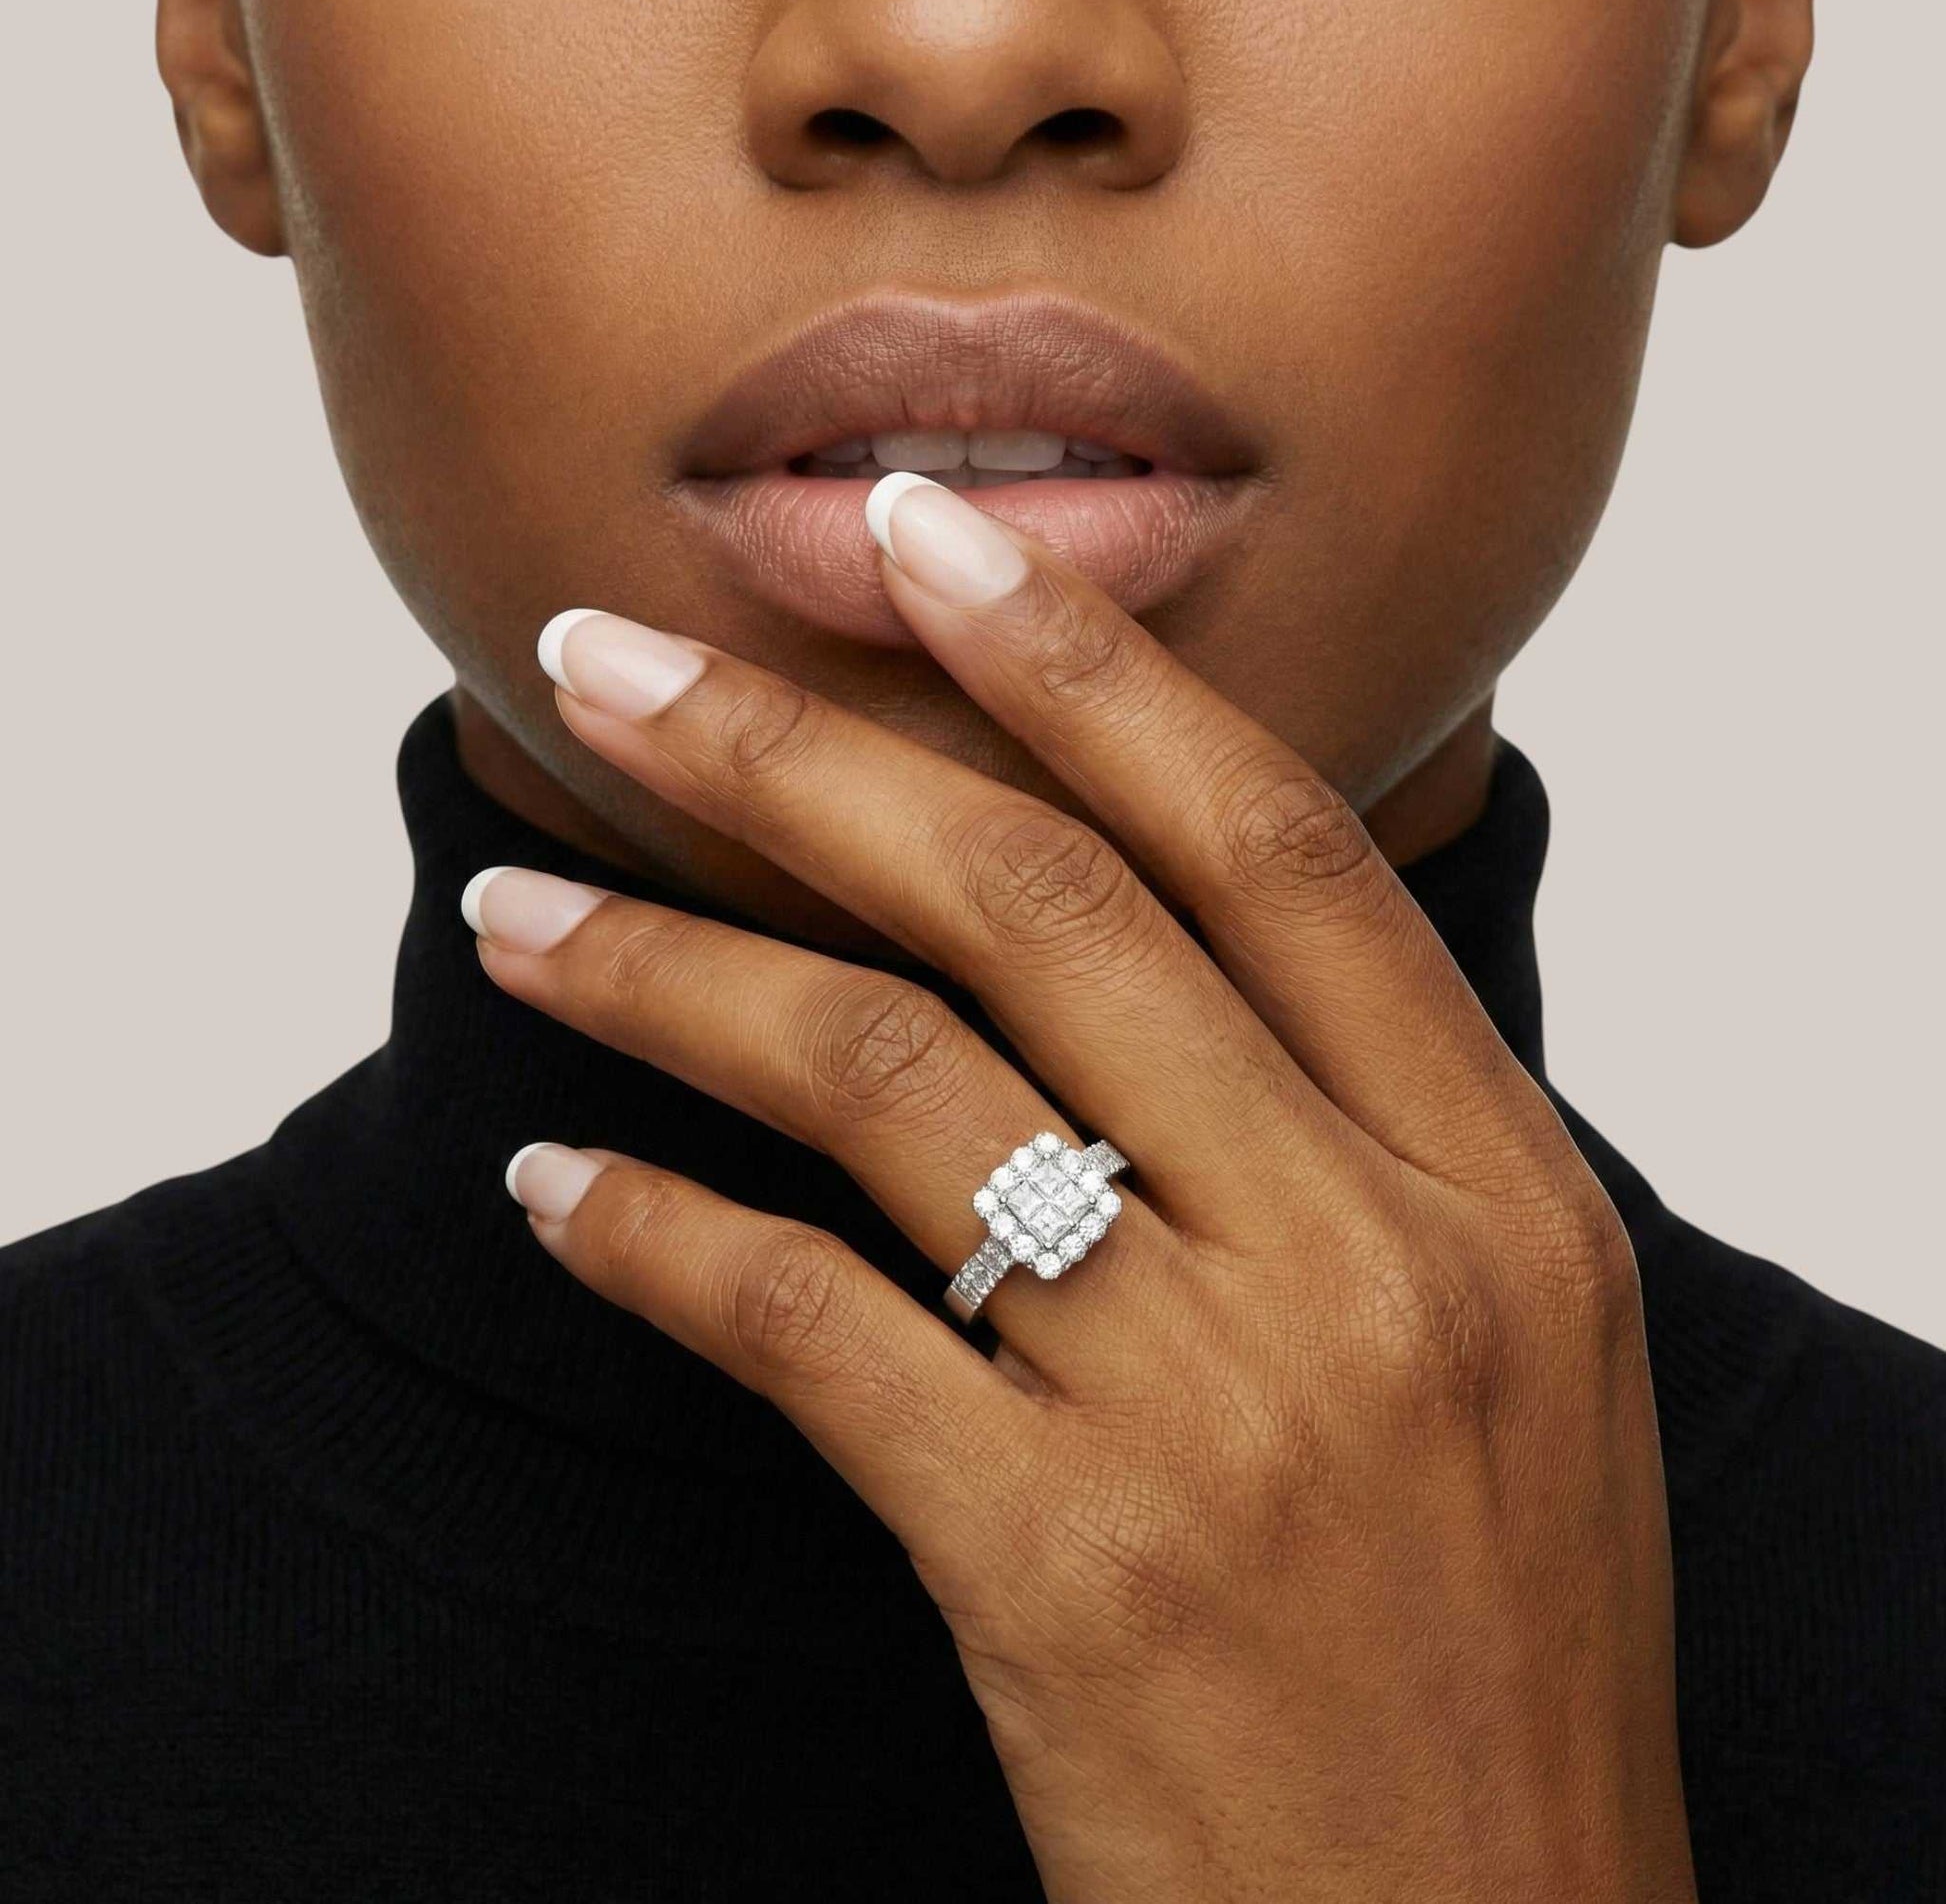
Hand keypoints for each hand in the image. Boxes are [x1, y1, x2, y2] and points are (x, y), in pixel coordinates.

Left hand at [464, 475, 1694, 1902]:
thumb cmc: (1495, 1653)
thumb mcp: (1510, 1354)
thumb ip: (1361, 1142)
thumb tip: (1158, 962)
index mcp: (1500, 1186)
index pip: (1268, 844)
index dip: (1082, 667)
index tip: (920, 537)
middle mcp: (1370, 1255)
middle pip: (1046, 909)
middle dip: (800, 753)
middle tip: (614, 663)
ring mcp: (1222, 1407)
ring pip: (892, 1080)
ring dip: (669, 974)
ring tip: (519, 915)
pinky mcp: (1065, 1567)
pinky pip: (811, 1324)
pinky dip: (659, 1237)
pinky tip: (564, 1189)